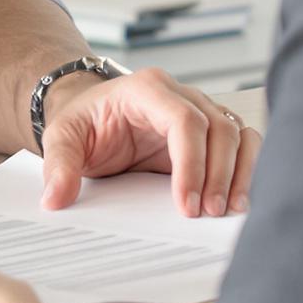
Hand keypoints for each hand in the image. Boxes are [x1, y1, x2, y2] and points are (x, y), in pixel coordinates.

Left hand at [40, 66, 260, 217]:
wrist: (93, 114)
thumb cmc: (84, 123)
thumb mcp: (62, 138)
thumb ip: (59, 165)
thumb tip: (55, 198)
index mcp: (146, 88)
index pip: (184, 120)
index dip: (191, 162)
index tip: (186, 205)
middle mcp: (179, 94)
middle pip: (218, 127)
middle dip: (218, 174)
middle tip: (208, 214)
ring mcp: (200, 109)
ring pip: (237, 133)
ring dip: (240, 172)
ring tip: (229, 210)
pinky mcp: (210, 130)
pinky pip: (242, 142)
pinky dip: (247, 168)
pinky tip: (238, 199)